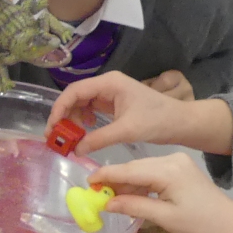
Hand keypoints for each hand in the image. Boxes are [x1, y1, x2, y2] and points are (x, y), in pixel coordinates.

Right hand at [48, 71, 232, 155]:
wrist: (180, 122)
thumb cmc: (157, 121)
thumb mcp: (126, 130)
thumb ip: (99, 139)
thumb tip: (75, 150)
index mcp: (109, 83)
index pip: (75, 91)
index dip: (60, 108)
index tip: (52, 128)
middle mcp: (107, 85)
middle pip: (76, 96)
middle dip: (64, 116)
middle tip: (57, 137)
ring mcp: (111, 94)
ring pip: (82, 104)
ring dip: (73, 120)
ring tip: (70, 138)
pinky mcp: (114, 104)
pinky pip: (92, 110)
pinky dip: (84, 121)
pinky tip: (85, 132)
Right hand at [91, 152, 232, 232]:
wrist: (230, 223)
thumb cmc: (200, 224)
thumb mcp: (164, 217)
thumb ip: (133, 206)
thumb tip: (106, 203)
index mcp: (168, 169)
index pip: (129, 170)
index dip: (106, 176)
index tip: (87, 183)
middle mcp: (171, 159)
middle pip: (134, 168)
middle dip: (115, 182)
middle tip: (98, 198)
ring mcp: (176, 161)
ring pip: (141, 170)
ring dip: (128, 185)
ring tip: (114, 202)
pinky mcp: (179, 166)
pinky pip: (152, 172)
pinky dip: (140, 184)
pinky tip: (132, 197)